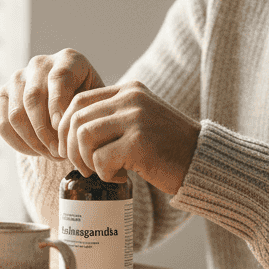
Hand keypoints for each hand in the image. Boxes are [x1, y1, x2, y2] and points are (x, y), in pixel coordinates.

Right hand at [0, 49, 103, 158]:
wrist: (73, 107)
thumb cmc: (89, 105)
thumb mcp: (96, 104)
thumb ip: (87, 111)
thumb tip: (68, 129)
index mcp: (68, 59)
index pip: (58, 78)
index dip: (59, 105)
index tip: (63, 128)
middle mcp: (40, 64)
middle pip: (33, 98)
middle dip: (45, 131)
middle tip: (60, 153)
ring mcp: (18, 78)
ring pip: (16, 114)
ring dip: (33, 141)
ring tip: (52, 155)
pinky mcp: (3, 95)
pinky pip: (3, 124)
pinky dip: (19, 143)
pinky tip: (37, 152)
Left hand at [59, 80, 200, 194]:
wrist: (203, 162)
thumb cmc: (169, 148)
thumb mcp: (142, 119)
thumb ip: (114, 116)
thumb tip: (72, 130)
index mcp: (129, 91)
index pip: (79, 100)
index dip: (65, 128)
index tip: (70, 149)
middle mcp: (131, 99)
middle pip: (76, 119)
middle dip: (71, 149)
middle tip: (84, 167)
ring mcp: (136, 120)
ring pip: (84, 138)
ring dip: (86, 161)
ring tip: (102, 172)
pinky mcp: (139, 143)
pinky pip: (101, 159)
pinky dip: (105, 174)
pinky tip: (121, 177)